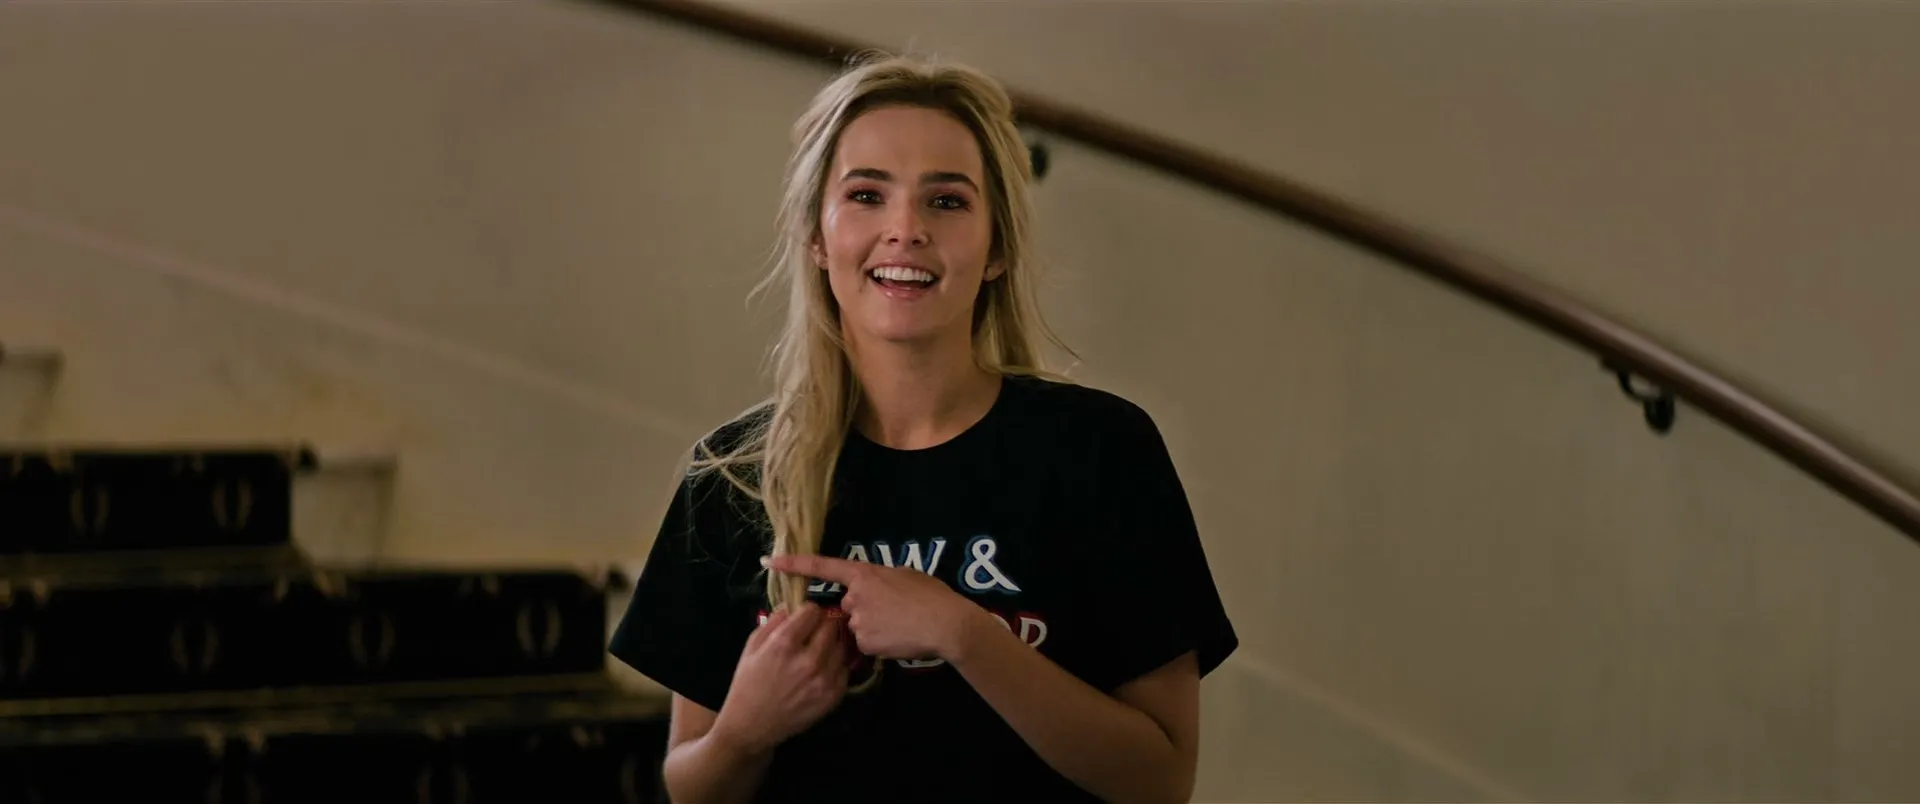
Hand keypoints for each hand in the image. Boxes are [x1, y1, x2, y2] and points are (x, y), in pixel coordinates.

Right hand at [710, 603, 848, 754]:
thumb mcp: (751, 646)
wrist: (751, 726)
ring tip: (818, 653)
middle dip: (822, 625)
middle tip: (814, 633)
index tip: (804, 618)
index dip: (808, 611)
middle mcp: (808, 659)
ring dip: (831, 645)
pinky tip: (821, 671)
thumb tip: (793, 605)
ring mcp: (824, 679)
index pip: (813, 610)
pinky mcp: (833, 696)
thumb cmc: (747, 684)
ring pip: (841, 646)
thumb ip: (774, 621)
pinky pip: (844, 669)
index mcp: (784, 643)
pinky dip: (835, 666)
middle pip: (831, 626)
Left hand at [766, 554, 983, 661]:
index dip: (795, 564)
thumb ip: (881, 581)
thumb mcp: (905, 576)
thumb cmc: (931, 594)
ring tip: (900, 627)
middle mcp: (855, 597)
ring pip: (857, 628)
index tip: (770, 562)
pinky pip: (866, 645)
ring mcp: (858, 621)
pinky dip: (879, 644)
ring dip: (872, 629)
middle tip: (892, 613)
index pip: (823, 566)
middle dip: (863, 612)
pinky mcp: (865, 643)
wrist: (945, 623)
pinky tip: (898, 639)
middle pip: (847, 607)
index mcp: (864, 574)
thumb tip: (874, 590)